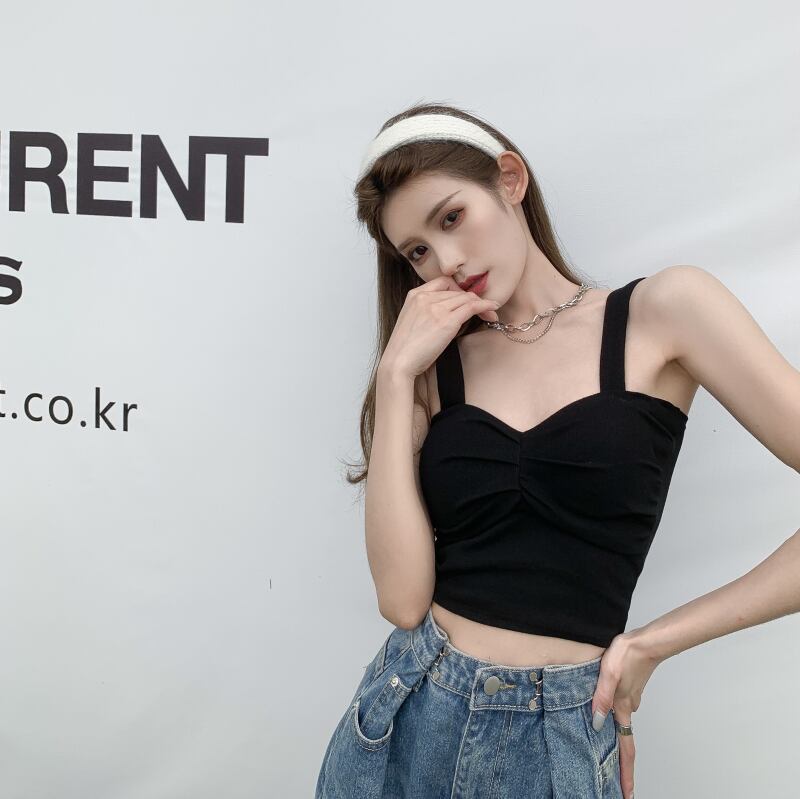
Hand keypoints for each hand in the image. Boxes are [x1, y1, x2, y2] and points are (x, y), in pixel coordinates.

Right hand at [380, 275, 500, 378]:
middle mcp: (425, 297)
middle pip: (457, 291)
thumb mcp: (414, 322)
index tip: (466, 301)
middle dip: (473, 299)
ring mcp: (436, 308)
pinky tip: (492, 310)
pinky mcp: (446, 321)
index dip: (458, 290)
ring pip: (466, 298)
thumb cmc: (405, 350)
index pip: (443, 282)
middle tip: (484, 310)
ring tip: (490, 314)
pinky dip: (485, 306)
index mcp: (414, 295)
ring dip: (482, 304)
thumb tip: (450, 314)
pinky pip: (472, 306)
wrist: (398, 363)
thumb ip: (427, 312)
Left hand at [589, 629, 662, 798]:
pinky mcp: (628, 689)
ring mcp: (630, 699)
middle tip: (616, 784)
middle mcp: (628, 708)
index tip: (627, 794)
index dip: (625, 773)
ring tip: (604, 754)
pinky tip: (603, 716)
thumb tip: (596, 723)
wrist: (647, 641)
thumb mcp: (609, 674)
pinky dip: (613, 719)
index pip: (626, 748)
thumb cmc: (627, 655)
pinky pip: (619, 709)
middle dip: (621, 764)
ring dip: (615, 740)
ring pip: (621, 724)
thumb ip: (601, 698)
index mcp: (623, 708)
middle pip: (624, 742)